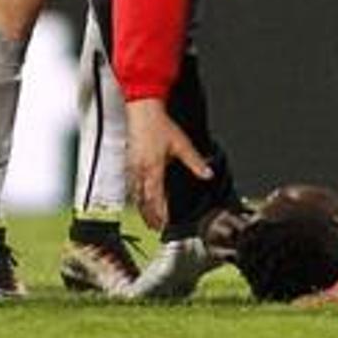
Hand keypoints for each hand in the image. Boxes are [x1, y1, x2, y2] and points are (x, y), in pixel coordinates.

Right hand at [126, 98, 211, 231]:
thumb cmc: (160, 125)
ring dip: (142, 208)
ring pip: (135, 194)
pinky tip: (138, 198)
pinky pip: (131, 184)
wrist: (143, 110)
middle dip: (149, 215)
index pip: (156, 198)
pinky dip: (135, 195)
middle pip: (143, 200)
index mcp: (153, 169)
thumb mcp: (182, 144)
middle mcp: (141, 171)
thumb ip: (195, 162)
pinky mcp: (129, 161)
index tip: (164, 224)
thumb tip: (208, 174)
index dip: (160, 213)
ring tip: (147, 218)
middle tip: (155, 227)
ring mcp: (132, 166)